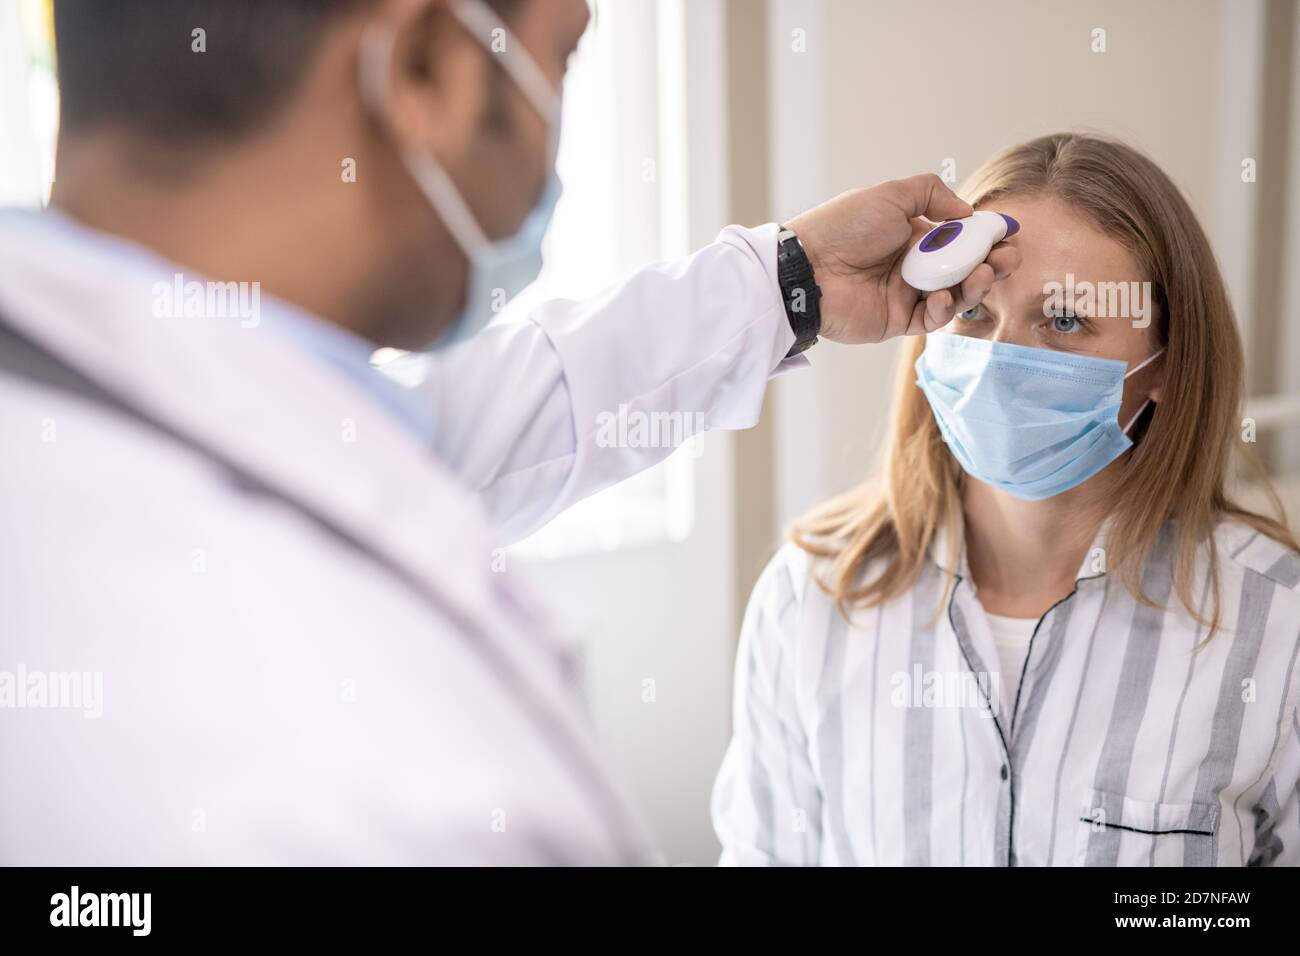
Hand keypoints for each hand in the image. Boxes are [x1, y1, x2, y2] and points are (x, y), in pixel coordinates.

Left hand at [786, 174, 1019, 343]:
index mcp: (911, 234)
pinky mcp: (896, 321)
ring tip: (984, 274)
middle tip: (1008, 259)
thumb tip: (967, 211)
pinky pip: (929, 319)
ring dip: (974, 286)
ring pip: (953, 295)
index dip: (985, 237)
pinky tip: (943, 296)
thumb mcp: (890, 196)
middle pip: (963, 268)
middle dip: (991, 263)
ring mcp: (905, 295)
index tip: (1008, 233)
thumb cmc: (843, 227)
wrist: (808, 268)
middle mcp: (911, 265)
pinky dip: (942, 309)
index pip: (959, 238)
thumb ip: (932, 194)